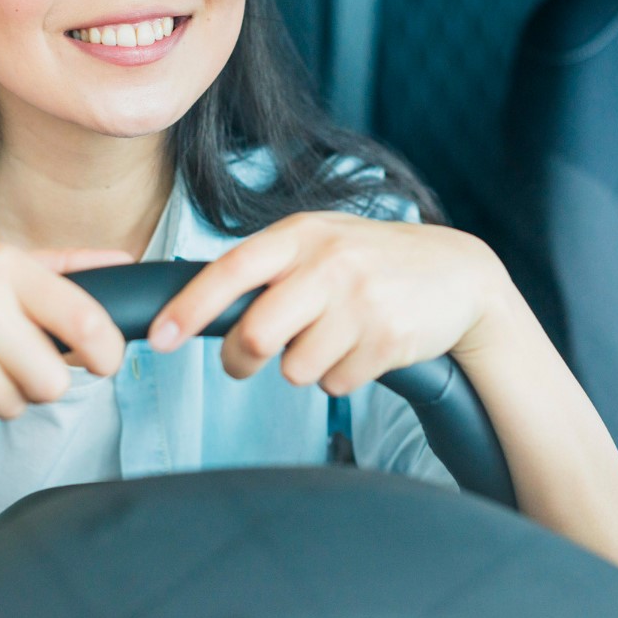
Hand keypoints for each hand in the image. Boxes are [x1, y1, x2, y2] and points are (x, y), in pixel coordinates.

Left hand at [147, 212, 509, 394]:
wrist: (457, 274)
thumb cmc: (371, 261)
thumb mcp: (321, 242)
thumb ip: (269, 267)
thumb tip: (195, 307)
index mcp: (302, 233)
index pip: (232, 270)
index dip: (190, 306)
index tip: (160, 337)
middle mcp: (331, 262)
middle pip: (257, 334)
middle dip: (242, 359)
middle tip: (246, 361)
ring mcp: (362, 301)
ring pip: (296, 368)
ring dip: (305, 366)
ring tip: (333, 337)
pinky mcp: (389, 339)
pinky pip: (335, 384)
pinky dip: (341, 376)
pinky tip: (363, 346)